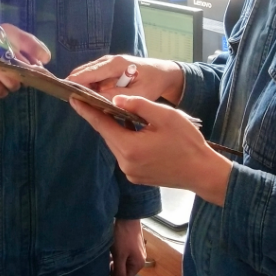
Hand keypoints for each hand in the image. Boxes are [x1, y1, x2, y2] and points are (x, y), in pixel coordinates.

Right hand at [0, 24, 51, 98]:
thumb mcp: (12, 41)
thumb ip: (30, 47)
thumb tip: (45, 59)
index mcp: (4, 32)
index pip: (24, 40)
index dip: (36, 50)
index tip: (45, 60)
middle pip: (20, 66)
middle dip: (25, 74)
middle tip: (22, 75)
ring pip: (11, 82)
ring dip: (14, 84)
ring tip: (8, 78)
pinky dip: (2, 91)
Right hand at [66, 55, 184, 104]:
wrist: (163, 74)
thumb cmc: (153, 83)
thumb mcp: (139, 93)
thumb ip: (118, 96)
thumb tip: (97, 101)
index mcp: (115, 64)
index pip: (89, 72)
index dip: (75, 82)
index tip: (64, 92)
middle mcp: (108, 61)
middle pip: (84, 71)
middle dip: (74, 84)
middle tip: (66, 99)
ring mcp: (108, 64)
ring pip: (87, 74)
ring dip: (80, 85)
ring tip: (73, 99)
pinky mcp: (109, 69)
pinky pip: (93, 77)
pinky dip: (88, 85)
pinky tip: (85, 97)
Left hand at [70, 95, 231, 205]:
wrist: (203, 172)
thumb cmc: (187, 143)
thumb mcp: (165, 116)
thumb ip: (138, 105)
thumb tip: (115, 100)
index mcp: (130, 147)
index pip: (102, 125)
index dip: (87, 110)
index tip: (73, 98)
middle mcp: (125, 163)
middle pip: (108, 135)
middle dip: (102, 118)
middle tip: (94, 100)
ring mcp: (131, 172)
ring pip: (116, 144)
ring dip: (116, 129)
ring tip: (116, 112)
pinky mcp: (137, 176)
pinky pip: (125, 154)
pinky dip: (125, 140)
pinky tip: (134, 130)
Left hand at [110, 218, 145, 275]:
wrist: (128, 216)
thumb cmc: (124, 235)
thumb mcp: (119, 255)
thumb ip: (119, 271)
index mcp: (138, 264)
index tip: (107, 271)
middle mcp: (140, 259)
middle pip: (125, 270)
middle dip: (115, 268)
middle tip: (107, 261)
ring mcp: (137, 251)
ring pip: (124, 262)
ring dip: (115, 260)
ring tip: (109, 253)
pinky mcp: (133, 245)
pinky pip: (124, 254)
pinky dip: (118, 253)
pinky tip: (112, 248)